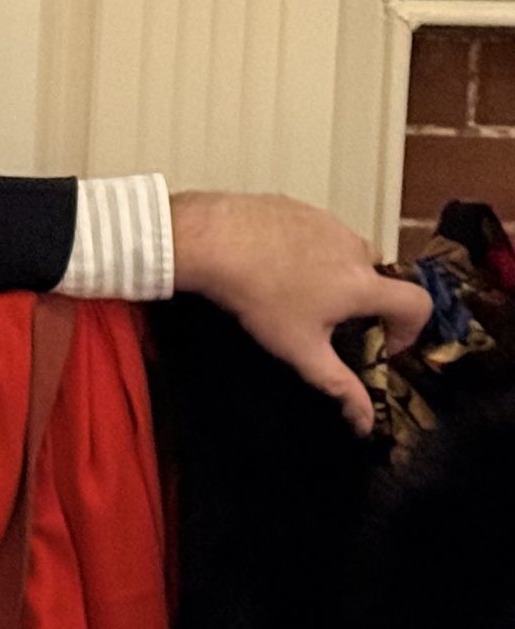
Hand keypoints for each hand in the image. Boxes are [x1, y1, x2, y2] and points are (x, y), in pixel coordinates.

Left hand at [169, 190, 430, 436]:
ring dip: (336, 274)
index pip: (419, 303)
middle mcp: (355, 247)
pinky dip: (309, 249)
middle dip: (365, 302)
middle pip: (380, 278)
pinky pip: (317, 232)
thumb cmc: (260, 297)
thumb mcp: (300, 349)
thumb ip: (338, 385)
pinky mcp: (297, 205)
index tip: (381, 343)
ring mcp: (326, 221)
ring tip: (296, 293)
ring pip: (347, 253)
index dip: (410, 329)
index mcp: (365, 283)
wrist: (210, 238)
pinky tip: (275, 264)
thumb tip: (365, 422)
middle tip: (329, 321)